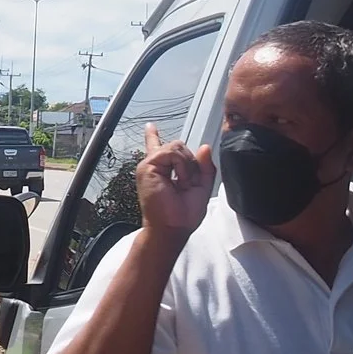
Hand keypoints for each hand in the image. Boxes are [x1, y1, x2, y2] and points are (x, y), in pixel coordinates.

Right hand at [134, 122, 214, 237]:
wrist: (173, 227)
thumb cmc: (183, 214)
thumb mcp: (202, 187)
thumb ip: (205, 167)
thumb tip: (204, 147)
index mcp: (165, 170)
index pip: (159, 147)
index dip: (153, 136)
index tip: (149, 126)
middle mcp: (155, 166)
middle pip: (179, 146)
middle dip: (190, 164)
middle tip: (185, 185)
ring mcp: (150, 165)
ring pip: (177, 147)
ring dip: (186, 167)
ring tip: (180, 184)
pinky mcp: (147, 167)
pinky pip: (172, 153)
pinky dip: (181, 167)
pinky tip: (177, 180)